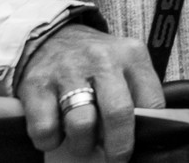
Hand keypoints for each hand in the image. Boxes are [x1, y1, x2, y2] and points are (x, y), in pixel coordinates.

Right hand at [16, 23, 163, 162]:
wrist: (50, 37)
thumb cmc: (95, 61)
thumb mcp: (124, 64)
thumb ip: (136, 93)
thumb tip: (142, 135)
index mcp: (132, 55)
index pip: (151, 101)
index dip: (146, 131)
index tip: (139, 145)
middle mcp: (102, 60)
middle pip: (118, 113)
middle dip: (119, 146)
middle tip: (116, 159)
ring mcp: (68, 71)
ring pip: (82, 124)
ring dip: (82, 144)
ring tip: (82, 142)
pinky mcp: (37, 85)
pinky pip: (45, 128)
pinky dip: (50, 140)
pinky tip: (55, 132)